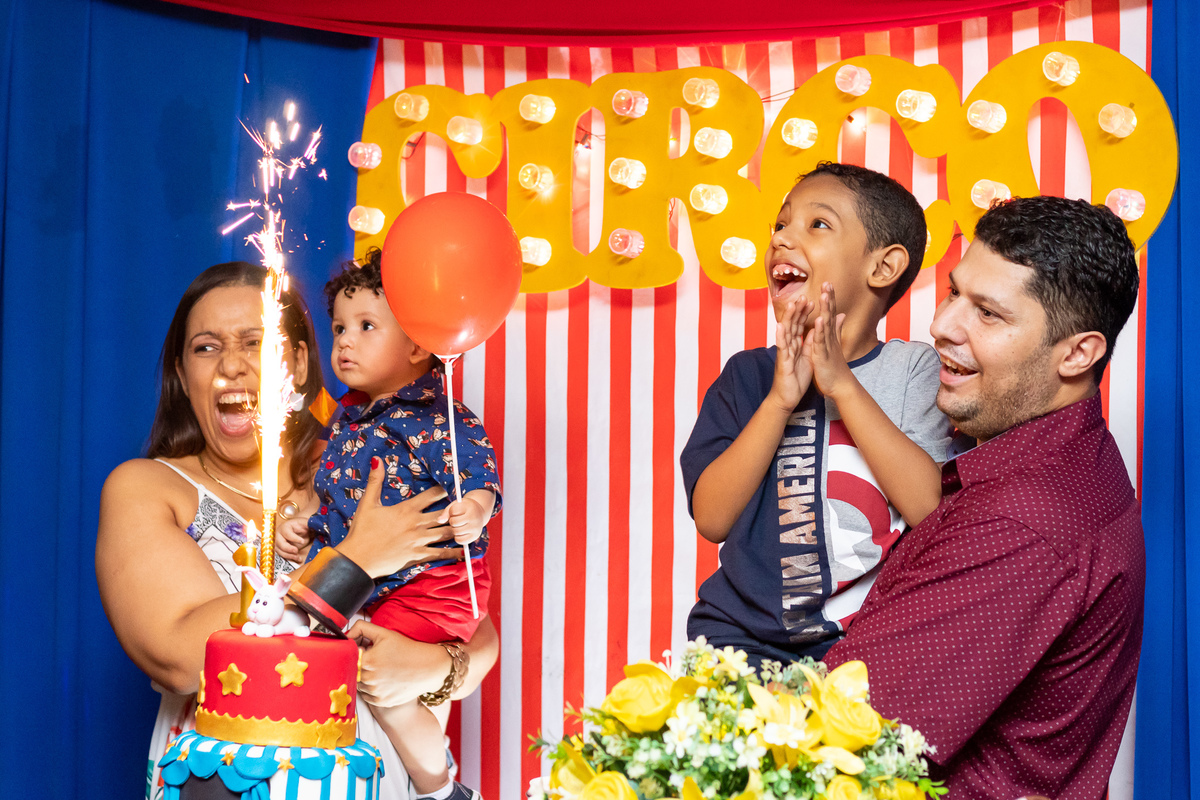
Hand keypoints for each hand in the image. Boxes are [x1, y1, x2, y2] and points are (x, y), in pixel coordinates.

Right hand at [275, 516, 312, 562]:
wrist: (299, 530)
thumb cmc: (301, 526)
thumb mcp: (305, 523)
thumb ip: (309, 524)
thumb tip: (317, 526)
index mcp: (285, 527)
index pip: (287, 533)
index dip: (294, 538)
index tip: (302, 541)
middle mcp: (278, 535)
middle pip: (280, 543)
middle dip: (288, 548)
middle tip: (296, 551)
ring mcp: (278, 543)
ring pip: (280, 551)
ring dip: (289, 555)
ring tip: (298, 557)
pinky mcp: (280, 549)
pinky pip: (282, 555)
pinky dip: (290, 558)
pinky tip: (298, 559)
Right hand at [338, 457, 460, 577]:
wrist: (358, 558)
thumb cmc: (361, 531)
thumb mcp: (367, 503)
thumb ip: (375, 481)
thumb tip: (378, 459)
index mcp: (407, 509)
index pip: (432, 495)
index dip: (445, 489)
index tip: (455, 485)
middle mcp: (417, 523)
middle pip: (444, 513)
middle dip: (457, 509)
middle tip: (470, 506)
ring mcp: (419, 540)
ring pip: (446, 532)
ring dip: (458, 528)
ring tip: (470, 525)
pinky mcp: (417, 555)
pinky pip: (440, 553)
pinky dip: (453, 552)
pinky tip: (463, 550)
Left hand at [348, 619, 451, 707]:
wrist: (428, 667)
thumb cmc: (406, 648)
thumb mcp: (384, 633)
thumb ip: (361, 628)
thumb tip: (345, 635)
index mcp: (367, 661)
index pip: (349, 657)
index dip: (356, 651)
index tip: (365, 649)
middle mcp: (369, 680)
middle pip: (353, 671)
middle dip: (360, 664)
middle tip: (375, 659)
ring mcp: (375, 693)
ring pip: (359, 684)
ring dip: (364, 677)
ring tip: (381, 669)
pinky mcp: (381, 702)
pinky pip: (367, 696)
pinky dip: (371, 688)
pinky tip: (384, 679)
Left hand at [439, 493, 489, 544]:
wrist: (480, 513)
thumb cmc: (465, 508)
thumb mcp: (457, 505)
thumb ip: (446, 512)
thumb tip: (439, 521)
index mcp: (470, 507)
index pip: (453, 511)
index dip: (452, 511)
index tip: (458, 510)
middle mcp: (475, 518)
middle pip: (454, 522)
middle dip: (452, 521)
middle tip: (458, 519)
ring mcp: (476, 528)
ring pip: (456, 532)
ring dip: (454, 529)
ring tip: (459, 525)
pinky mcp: (475, 536)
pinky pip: (460, 540)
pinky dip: (457, 538)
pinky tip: (461, 532)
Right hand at [768, 297, 813, 411]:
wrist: (787, 398)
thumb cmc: (796, 379)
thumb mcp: (807, 358)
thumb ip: (809, 343)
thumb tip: (815, 329)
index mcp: (795, 345)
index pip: (799, 325)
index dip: (804, 313)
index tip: (811, 300)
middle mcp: (787, 346)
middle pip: (792, 324)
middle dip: (797, 310)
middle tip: (802, 295)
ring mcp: (783, 353)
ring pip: (785, 332)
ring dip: (789, 318)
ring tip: (792, 304)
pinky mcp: (782, 362)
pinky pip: (781, 348)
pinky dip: (780, 336)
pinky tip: (780, 326)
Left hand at [803, 283, 854, 399]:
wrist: (840, 386)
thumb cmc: (835, 366)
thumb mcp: (834, 344)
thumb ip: (837, 328)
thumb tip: (842, 314)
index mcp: (830, 335)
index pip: (830, 313)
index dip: (829, 298)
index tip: (828, 283)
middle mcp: (830, 338)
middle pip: (830, 314)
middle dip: (829, 298)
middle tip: (827, 282)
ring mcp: (827, 346)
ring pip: (826, 325)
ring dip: (826, 310)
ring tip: (825, 295)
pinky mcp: (823, 355)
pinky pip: (820, 341)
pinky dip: (820, 330)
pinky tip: (820, 320)